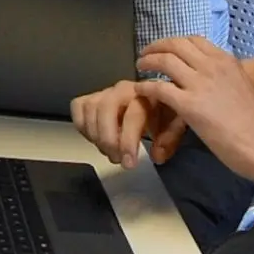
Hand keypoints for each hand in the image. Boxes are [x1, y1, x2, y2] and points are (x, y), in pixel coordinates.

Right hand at [69, 80, 185, 168]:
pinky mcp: (92, 96)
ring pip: (90, 109)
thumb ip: (169, 139)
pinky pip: (78, 107)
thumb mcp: (175, 123)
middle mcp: (123, 90)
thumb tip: (157, 156)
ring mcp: (106, 92)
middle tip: (115, 158)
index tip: (129, 163)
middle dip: (108, 139)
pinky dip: (82, 124)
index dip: (128, 142)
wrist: (157, 99)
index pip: (132, 115)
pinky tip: (94, 137)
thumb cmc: (165, 111)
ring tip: (108, 151)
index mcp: (146, 94)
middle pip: (105, 109)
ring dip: (96, 135)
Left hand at [133, 36, 253, 176]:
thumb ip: (224, 78)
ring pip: (164, 61)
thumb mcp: (242, 87)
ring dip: (147, 61)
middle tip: (146, 55)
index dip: (175, 42)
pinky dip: (145, 86)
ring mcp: (200, 84)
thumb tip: (211, 81)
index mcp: (226, 61)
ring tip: (140, 67)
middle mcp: (212, 66)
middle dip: (156, 47)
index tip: (165, 49)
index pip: (194, 40)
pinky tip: (139, 90)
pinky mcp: (189, 105)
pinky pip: (158, 88)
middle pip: (175, 45)